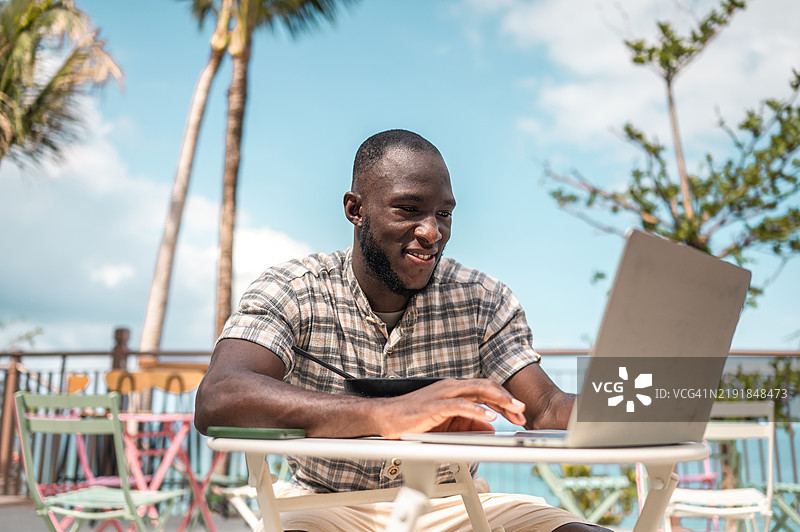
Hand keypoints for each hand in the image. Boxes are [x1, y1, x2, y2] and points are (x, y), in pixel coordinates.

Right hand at [374, 378, 525, 438]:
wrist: (388, 418)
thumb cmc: (414, 420)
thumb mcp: (448, 424)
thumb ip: (469, 425)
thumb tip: (489, 427)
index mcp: (455, 390)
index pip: (485, 389)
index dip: (504, 399)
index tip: (519, 412)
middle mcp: (451, 387)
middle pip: (486, 387)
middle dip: (507, 398)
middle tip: (522, 410)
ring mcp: (443, 394)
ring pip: (477, 391)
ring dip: (498, 400)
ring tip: (513, 410)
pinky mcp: (435, 405)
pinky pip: (460, 405)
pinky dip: (477, 410)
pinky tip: (489, 417)